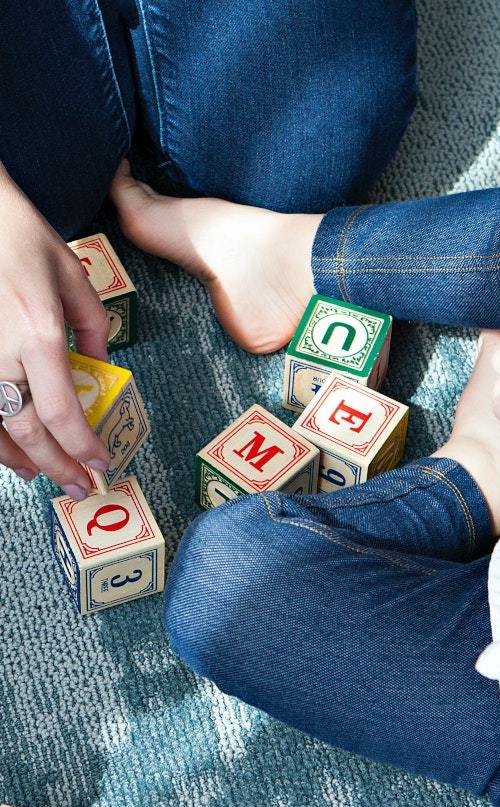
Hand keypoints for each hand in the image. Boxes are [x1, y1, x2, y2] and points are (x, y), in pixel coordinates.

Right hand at [0, 161, 111, 498]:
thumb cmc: (20, 237)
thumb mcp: (72, 276)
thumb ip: (92, 327)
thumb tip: (101, 367)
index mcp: (39, 335)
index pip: (62, 414)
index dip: (82, 448)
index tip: (101, 465)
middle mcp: (1, 353)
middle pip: (27, 430)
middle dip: (55, 465)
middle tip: (76, 487)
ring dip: (16, 457)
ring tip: (37, 474)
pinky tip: (3, 447)